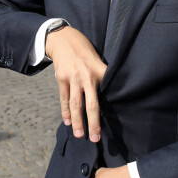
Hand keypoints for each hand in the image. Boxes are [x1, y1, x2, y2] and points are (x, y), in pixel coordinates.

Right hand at [45, 26, 106, 141]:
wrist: (62, 38)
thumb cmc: (83, 50)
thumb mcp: (97, 59)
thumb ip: (101, 75)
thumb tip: (109, 94)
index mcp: (99, 71)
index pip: (108, 93)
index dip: (111, 107)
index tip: (116, 123)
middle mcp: (86, 76)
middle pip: (91, 104)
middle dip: (93, 123)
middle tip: (95, 138)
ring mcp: (72, 78)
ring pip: (75, 104)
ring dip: (77, 121)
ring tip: (79, 135)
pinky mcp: (61, 78)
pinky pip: (64, 98)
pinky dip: (65, 111)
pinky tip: (67, 121)